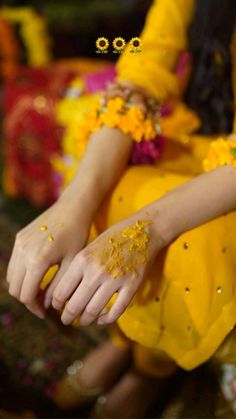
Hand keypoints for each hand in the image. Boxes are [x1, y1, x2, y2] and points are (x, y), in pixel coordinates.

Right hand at [7, 195, 91, 318]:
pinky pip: (14, 264)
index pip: (27, 295)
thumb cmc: (78, 234)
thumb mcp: (72, 263)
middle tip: (44, 304)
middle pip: (16, 288)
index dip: (35, 308)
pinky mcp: (19, 238)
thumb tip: (48, 305)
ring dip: (23, 288)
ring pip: (11, 277)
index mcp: (37, 260)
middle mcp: (23, 252)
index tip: (46, 313)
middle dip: (28, 300)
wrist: (73, 208)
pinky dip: (22, 274)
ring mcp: (19, 244)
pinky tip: (38, 276)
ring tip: (41, 291)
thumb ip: (59, 286)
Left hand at [51, 210, 164, 326]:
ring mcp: (115, 279)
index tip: (58, 308)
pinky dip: (107, 320)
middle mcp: (96, 271)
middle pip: (75, 306)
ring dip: (86, 320)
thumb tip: (64, 295)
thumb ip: (77, 270)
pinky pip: (116, 311)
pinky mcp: (132, 285)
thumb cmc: (112, 239)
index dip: (56, 304)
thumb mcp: (88, 248)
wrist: (142, 230)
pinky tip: (103, 319)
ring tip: (84, 321)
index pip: (61, 292)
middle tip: (66, 320)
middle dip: (68, 317)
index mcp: (82, 260)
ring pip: (93, 311)